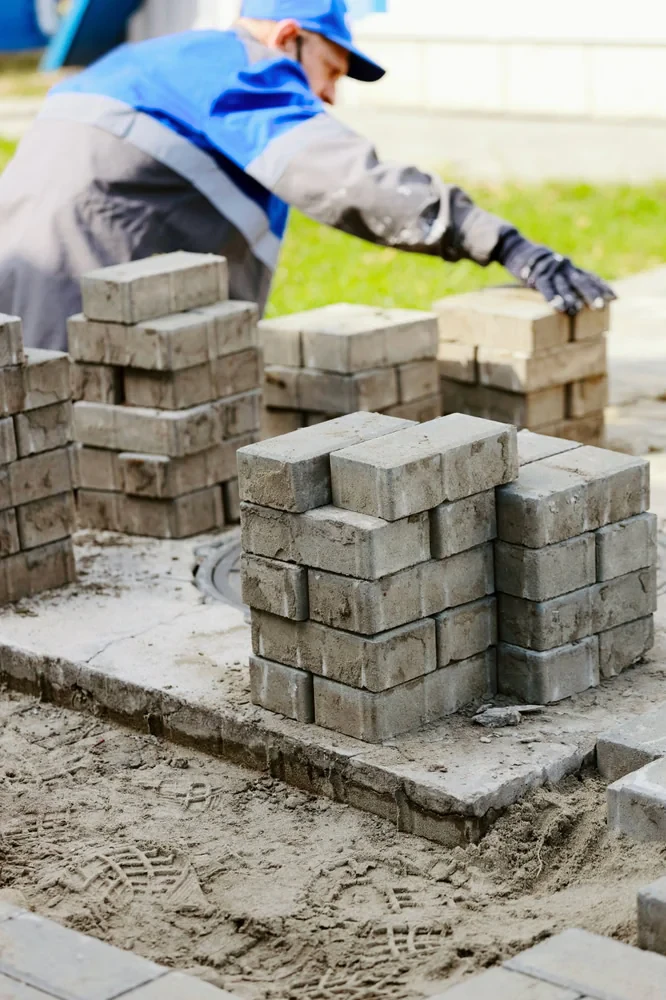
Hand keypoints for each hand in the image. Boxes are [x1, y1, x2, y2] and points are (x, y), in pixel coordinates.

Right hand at [494, 230, 615, 315]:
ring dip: (571, 298)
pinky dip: (552, 297)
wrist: (518, 250)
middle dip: (591, 294)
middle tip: (600, 307)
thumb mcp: (557, 271)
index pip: (591, 277)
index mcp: (571, 268)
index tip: (614, 298)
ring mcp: (552, 270)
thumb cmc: (539, 266)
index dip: (602, 287)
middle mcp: (565, 267)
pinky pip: (546, 287)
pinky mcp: (537, 275)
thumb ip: (568, 282)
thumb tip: (580, 300)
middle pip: (581, 281)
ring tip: (577, 311)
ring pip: (564, 285)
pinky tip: (558, 307)